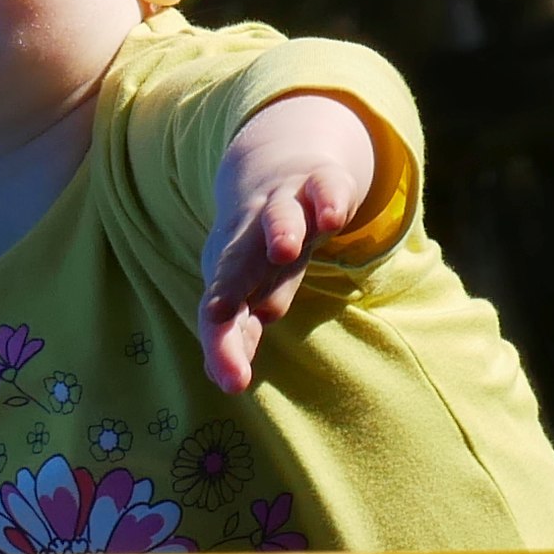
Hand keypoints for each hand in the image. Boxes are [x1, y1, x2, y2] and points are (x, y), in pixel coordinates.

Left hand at [200, 95, 382, 393]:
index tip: (230, 382)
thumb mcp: (252, 292)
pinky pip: (324, 190)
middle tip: (220, 314)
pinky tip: (333, 217)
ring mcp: (284, 208)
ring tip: (283, 249)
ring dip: (279, 231)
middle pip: (236, 266)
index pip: (220, 314)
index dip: (223, 345)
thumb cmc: (262, 250)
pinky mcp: (320, 184)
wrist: (279, 171)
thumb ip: (239, 332)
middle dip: (229, 289)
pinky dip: (328, 200)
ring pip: (278, 218)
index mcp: (231, 273)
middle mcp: (251, 239)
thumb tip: (222, 378)